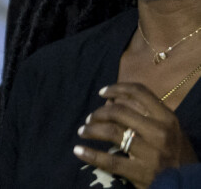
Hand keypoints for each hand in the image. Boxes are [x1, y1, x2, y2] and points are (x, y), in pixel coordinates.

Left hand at [74, 83, 197, 188]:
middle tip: (89, 118)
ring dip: (91, 129)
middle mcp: (159, 132)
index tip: (102, 92)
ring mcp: (150, 152)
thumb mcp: (169, 129)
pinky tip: (79, 151)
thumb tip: (113, 100)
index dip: (116, 89)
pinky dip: (91, 154)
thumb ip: (148, 114)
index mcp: (167, 118)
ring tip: (82, 131)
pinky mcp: (141, 172)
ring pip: (111, 132)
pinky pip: (110, 161)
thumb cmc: (176, 153)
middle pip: (119, 111)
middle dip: (99, 112)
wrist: (190, 185)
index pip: (139, 93)